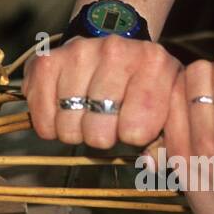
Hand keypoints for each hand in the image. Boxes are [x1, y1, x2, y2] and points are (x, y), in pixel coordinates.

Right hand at [22, 34, 181, 148]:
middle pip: (98, 132)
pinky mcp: (47, 60)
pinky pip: (42, 116)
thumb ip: (172, 140)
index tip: (133, 125)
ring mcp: (78, 53)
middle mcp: (115, 51)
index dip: (133, 138)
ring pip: (68, 126)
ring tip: (87, 116)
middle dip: (102, 137)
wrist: (117, 49)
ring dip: (75, 131)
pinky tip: (65, 111)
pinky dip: (50, 125)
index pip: (137, 130)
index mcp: (154, 63)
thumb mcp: (170, 105)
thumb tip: (150, 164)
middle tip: (107, 124)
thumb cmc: (144, 85)